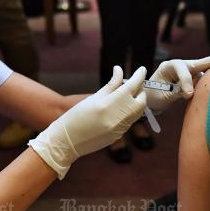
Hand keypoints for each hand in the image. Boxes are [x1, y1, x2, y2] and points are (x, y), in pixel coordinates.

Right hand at [29, 66, 146, 178]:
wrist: (67, 141)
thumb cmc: (76, 116)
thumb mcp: (94, 97)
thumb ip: (111, 84)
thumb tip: (119, 70)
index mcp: (111, 103)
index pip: (133, 86)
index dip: (139, 76)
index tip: (142, 69)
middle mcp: (119, 117)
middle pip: (141, 100)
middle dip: (140, 91)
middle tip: (134, 84)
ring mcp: (121, 128)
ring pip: (138, 112)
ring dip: (136, 102)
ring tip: (127, 95)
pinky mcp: (119, 135)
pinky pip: (130, 121)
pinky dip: (129, 112)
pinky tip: (119, 109)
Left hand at [146, 54, 209, 112]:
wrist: (149, 98)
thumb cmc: (153, 96)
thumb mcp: (162, 95)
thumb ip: (176, 92)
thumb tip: (191, 92)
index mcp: (168, 66)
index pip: (181, 69)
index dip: (186, 81)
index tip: (188, 95)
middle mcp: (180, 65)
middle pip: (198, 62)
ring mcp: (187, 71)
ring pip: (203, 69)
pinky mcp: (192, 78)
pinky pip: (204, 77)